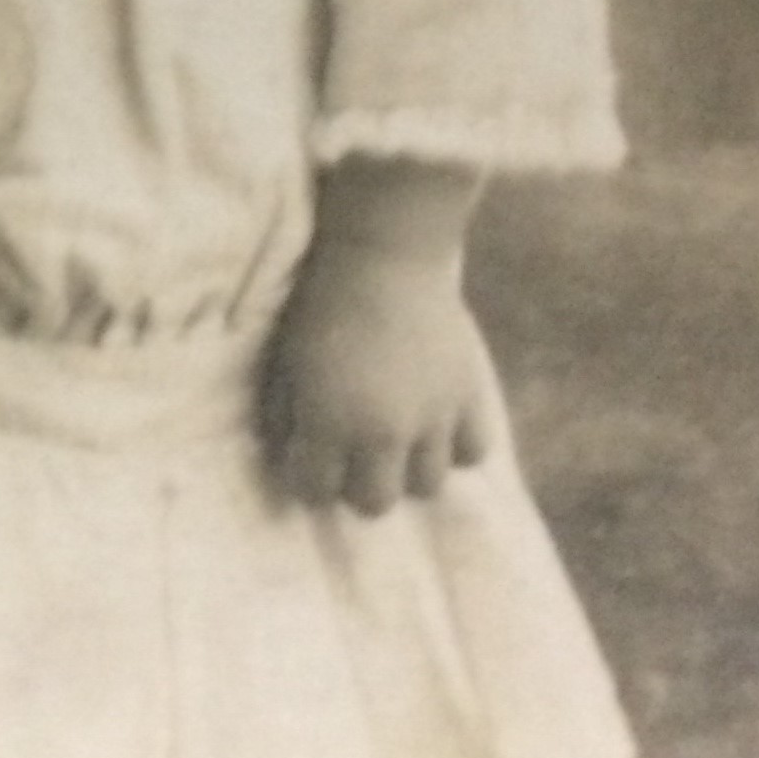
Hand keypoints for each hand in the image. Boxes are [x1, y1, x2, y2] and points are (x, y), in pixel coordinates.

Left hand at [262, 162, 494, 515]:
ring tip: (395, 440)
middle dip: (357, 486)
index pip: (316, 491)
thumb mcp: (286, 360)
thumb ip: (286, 414)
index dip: (308, 477)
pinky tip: (436, 425)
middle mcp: (383, 432)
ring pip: (426, 487)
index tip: (309, 458)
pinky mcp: (468, 396)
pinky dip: (455, 446)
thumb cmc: (320, 301)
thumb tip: (292, 452)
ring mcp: (431, 418)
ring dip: (406, 470)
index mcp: (329, 422)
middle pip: (374, 505)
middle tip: (352, 455)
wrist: (384, 252)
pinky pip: (472, 452)